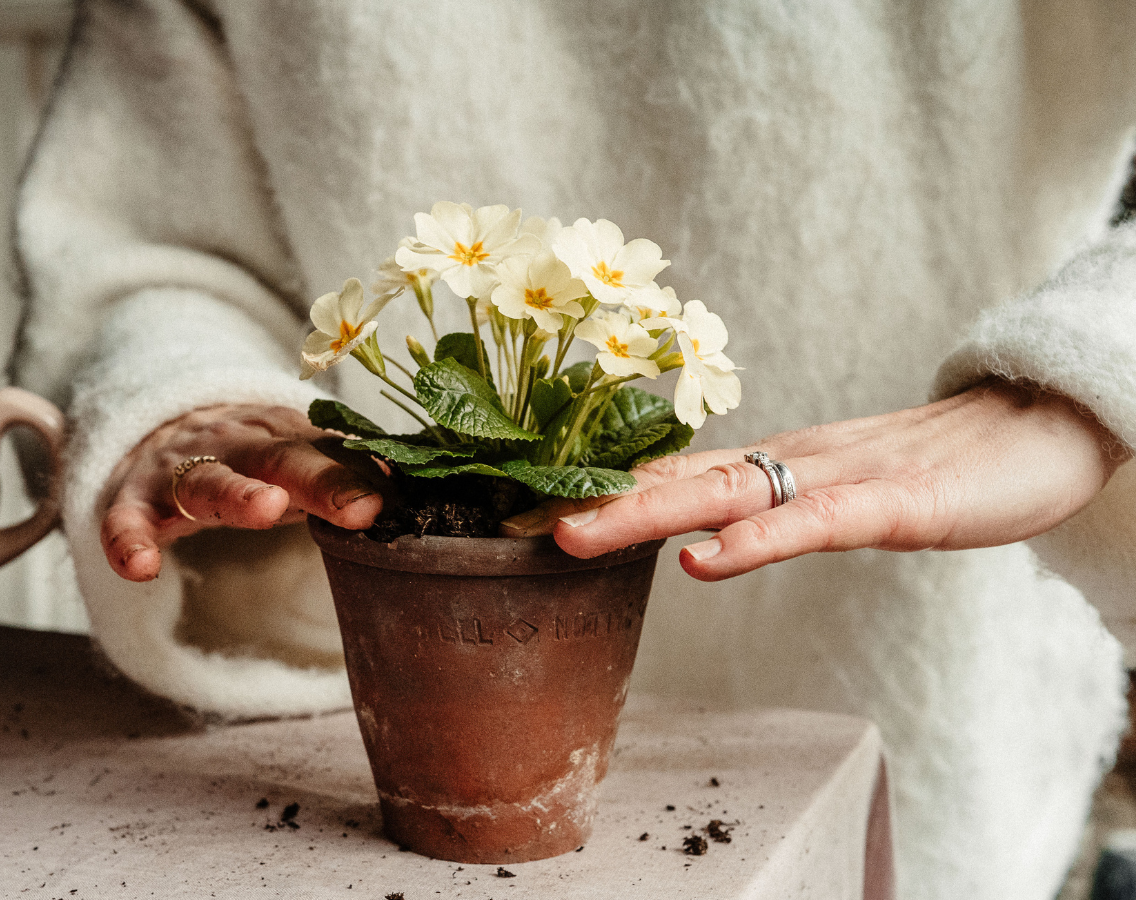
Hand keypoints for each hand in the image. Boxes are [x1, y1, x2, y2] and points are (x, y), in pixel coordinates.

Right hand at [101, 404, 385, 581]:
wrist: (157, 423)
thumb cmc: (248, 456)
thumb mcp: (296, 455)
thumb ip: (346, 470)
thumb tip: (417, 483)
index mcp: (282, 437)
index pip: (327, 454)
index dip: (361, 475)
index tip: (395, 499)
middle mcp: (234, 446)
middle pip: (279, 460)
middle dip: (320, 480)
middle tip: (360, 507)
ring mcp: (179, 470)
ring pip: (207, 480)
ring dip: (238, 493)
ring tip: (266, 510)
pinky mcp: (131, 498)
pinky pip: (124, 519)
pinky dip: (127, 539)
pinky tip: (138, 568)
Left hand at [501, 380, 1129, 580]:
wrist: (1045, 427)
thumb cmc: (943, 467)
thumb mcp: (842, 490)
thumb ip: (773, 506)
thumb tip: (699, 528)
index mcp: (779, 466)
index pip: (674, 475)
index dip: (597, 490)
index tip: (520, 508)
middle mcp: (794, 463)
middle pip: (679, 480)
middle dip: (593, 502)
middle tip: (514, 521)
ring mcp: (843, 480)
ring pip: (728, 495)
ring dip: (643, 514)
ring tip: (574, 535)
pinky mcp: (897, 504)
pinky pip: (813, 524)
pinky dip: (753, 542)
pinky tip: (703, 559)